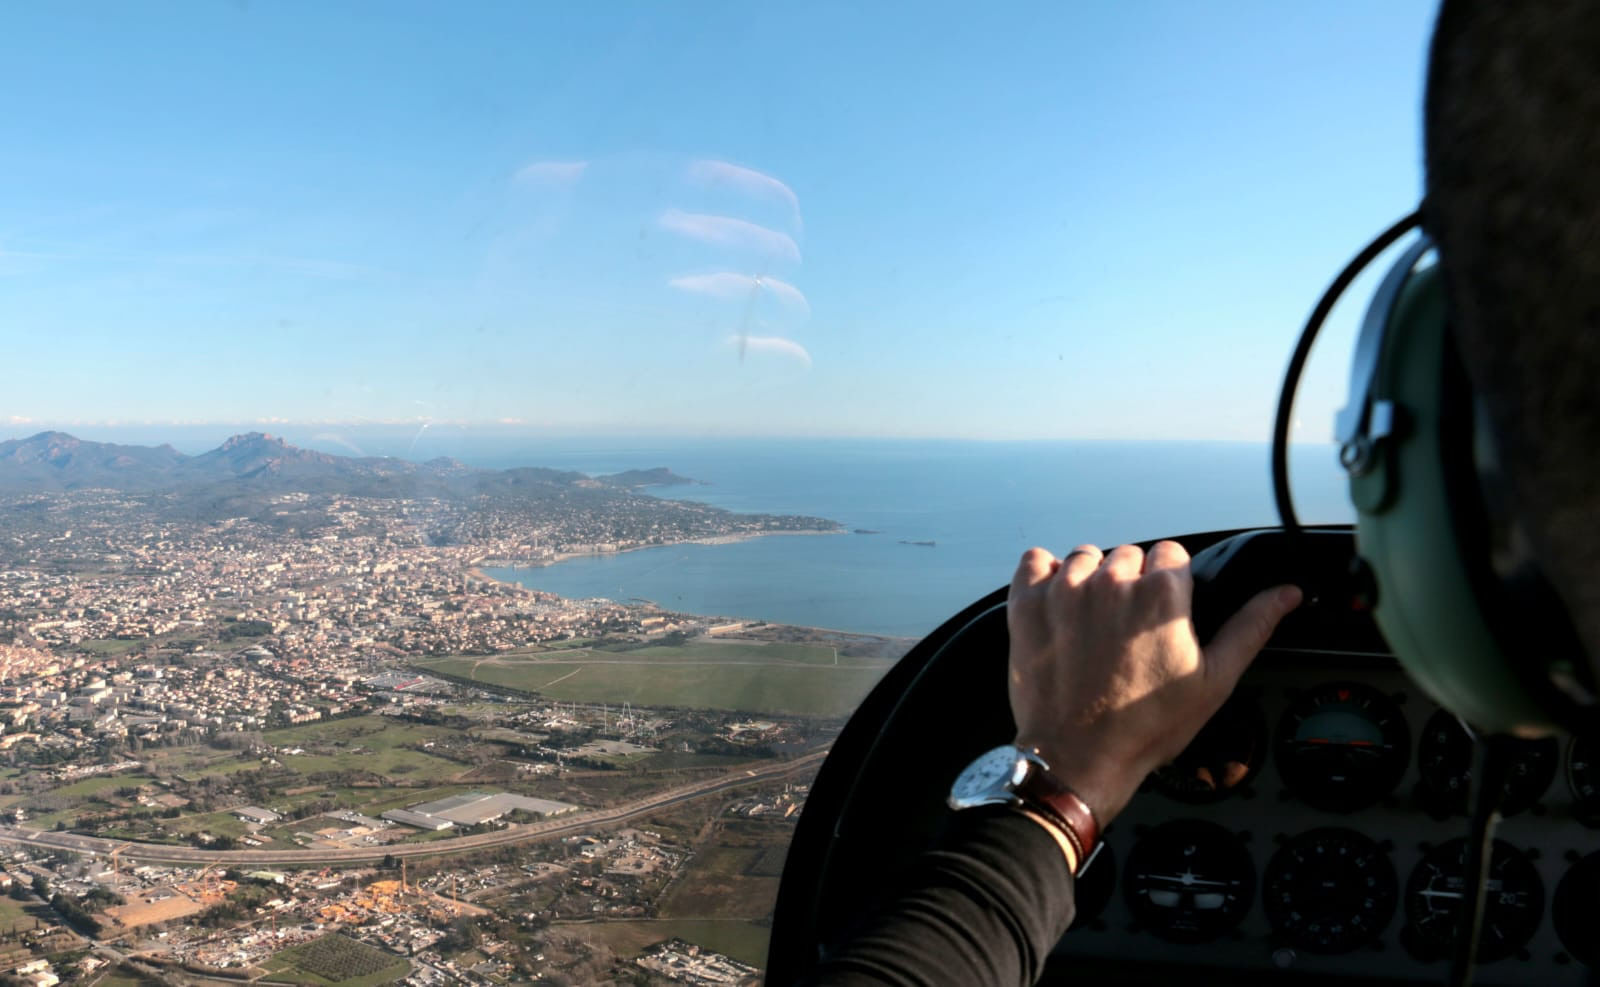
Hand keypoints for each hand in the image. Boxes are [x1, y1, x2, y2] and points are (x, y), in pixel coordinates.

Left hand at [1007, 541, 1300, 823]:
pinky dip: (1044, 577)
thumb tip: (1288, 592)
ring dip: (1091, 581)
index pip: (1172, 556)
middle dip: (1133, 585)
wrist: (1078, 759)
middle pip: (1130, 557)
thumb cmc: (1148, 726)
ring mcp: (1064, 589)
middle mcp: (1111, 581)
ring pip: (1085, 558)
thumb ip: (1251, 627)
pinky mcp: (1026, 603)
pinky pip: (1035, 562)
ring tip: (1093, 627)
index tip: (1164, 618)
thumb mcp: (1213, 680)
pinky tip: (1057, 609)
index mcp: (1161, 594)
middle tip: (1129, 633)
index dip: (1172, 586)